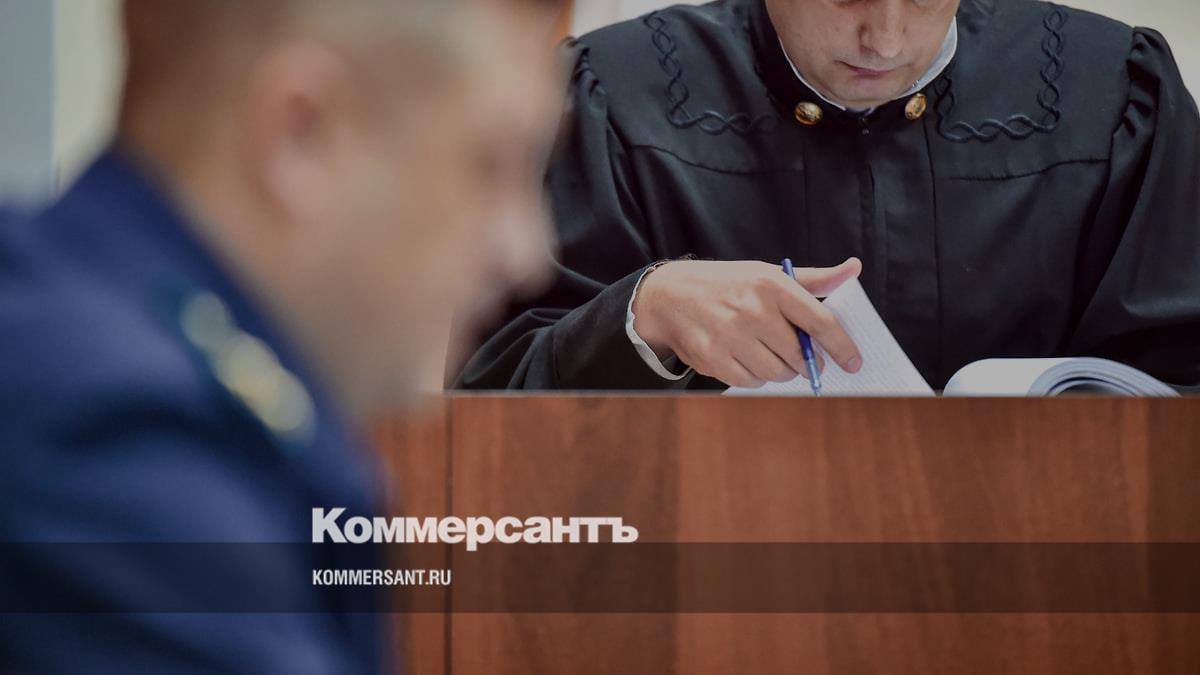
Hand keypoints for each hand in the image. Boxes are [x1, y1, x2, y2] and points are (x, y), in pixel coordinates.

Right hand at [632, 258, 863, 387]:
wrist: (669, 295)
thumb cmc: (727, 284)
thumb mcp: (767, 273)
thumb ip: (813, 279)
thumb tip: (853, 269)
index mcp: (771, 285)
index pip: (820, 322)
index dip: (842, 347)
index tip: (854, 362)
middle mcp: (751, 309)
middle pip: (799, 355)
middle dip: (806, 362)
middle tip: (801, 358)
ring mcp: (730, 335)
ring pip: (776, 373)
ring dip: (780, 371)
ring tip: (767, 354)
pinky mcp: (712, 357)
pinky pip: (750, 382)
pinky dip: (755, 377)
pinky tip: (746, 360)